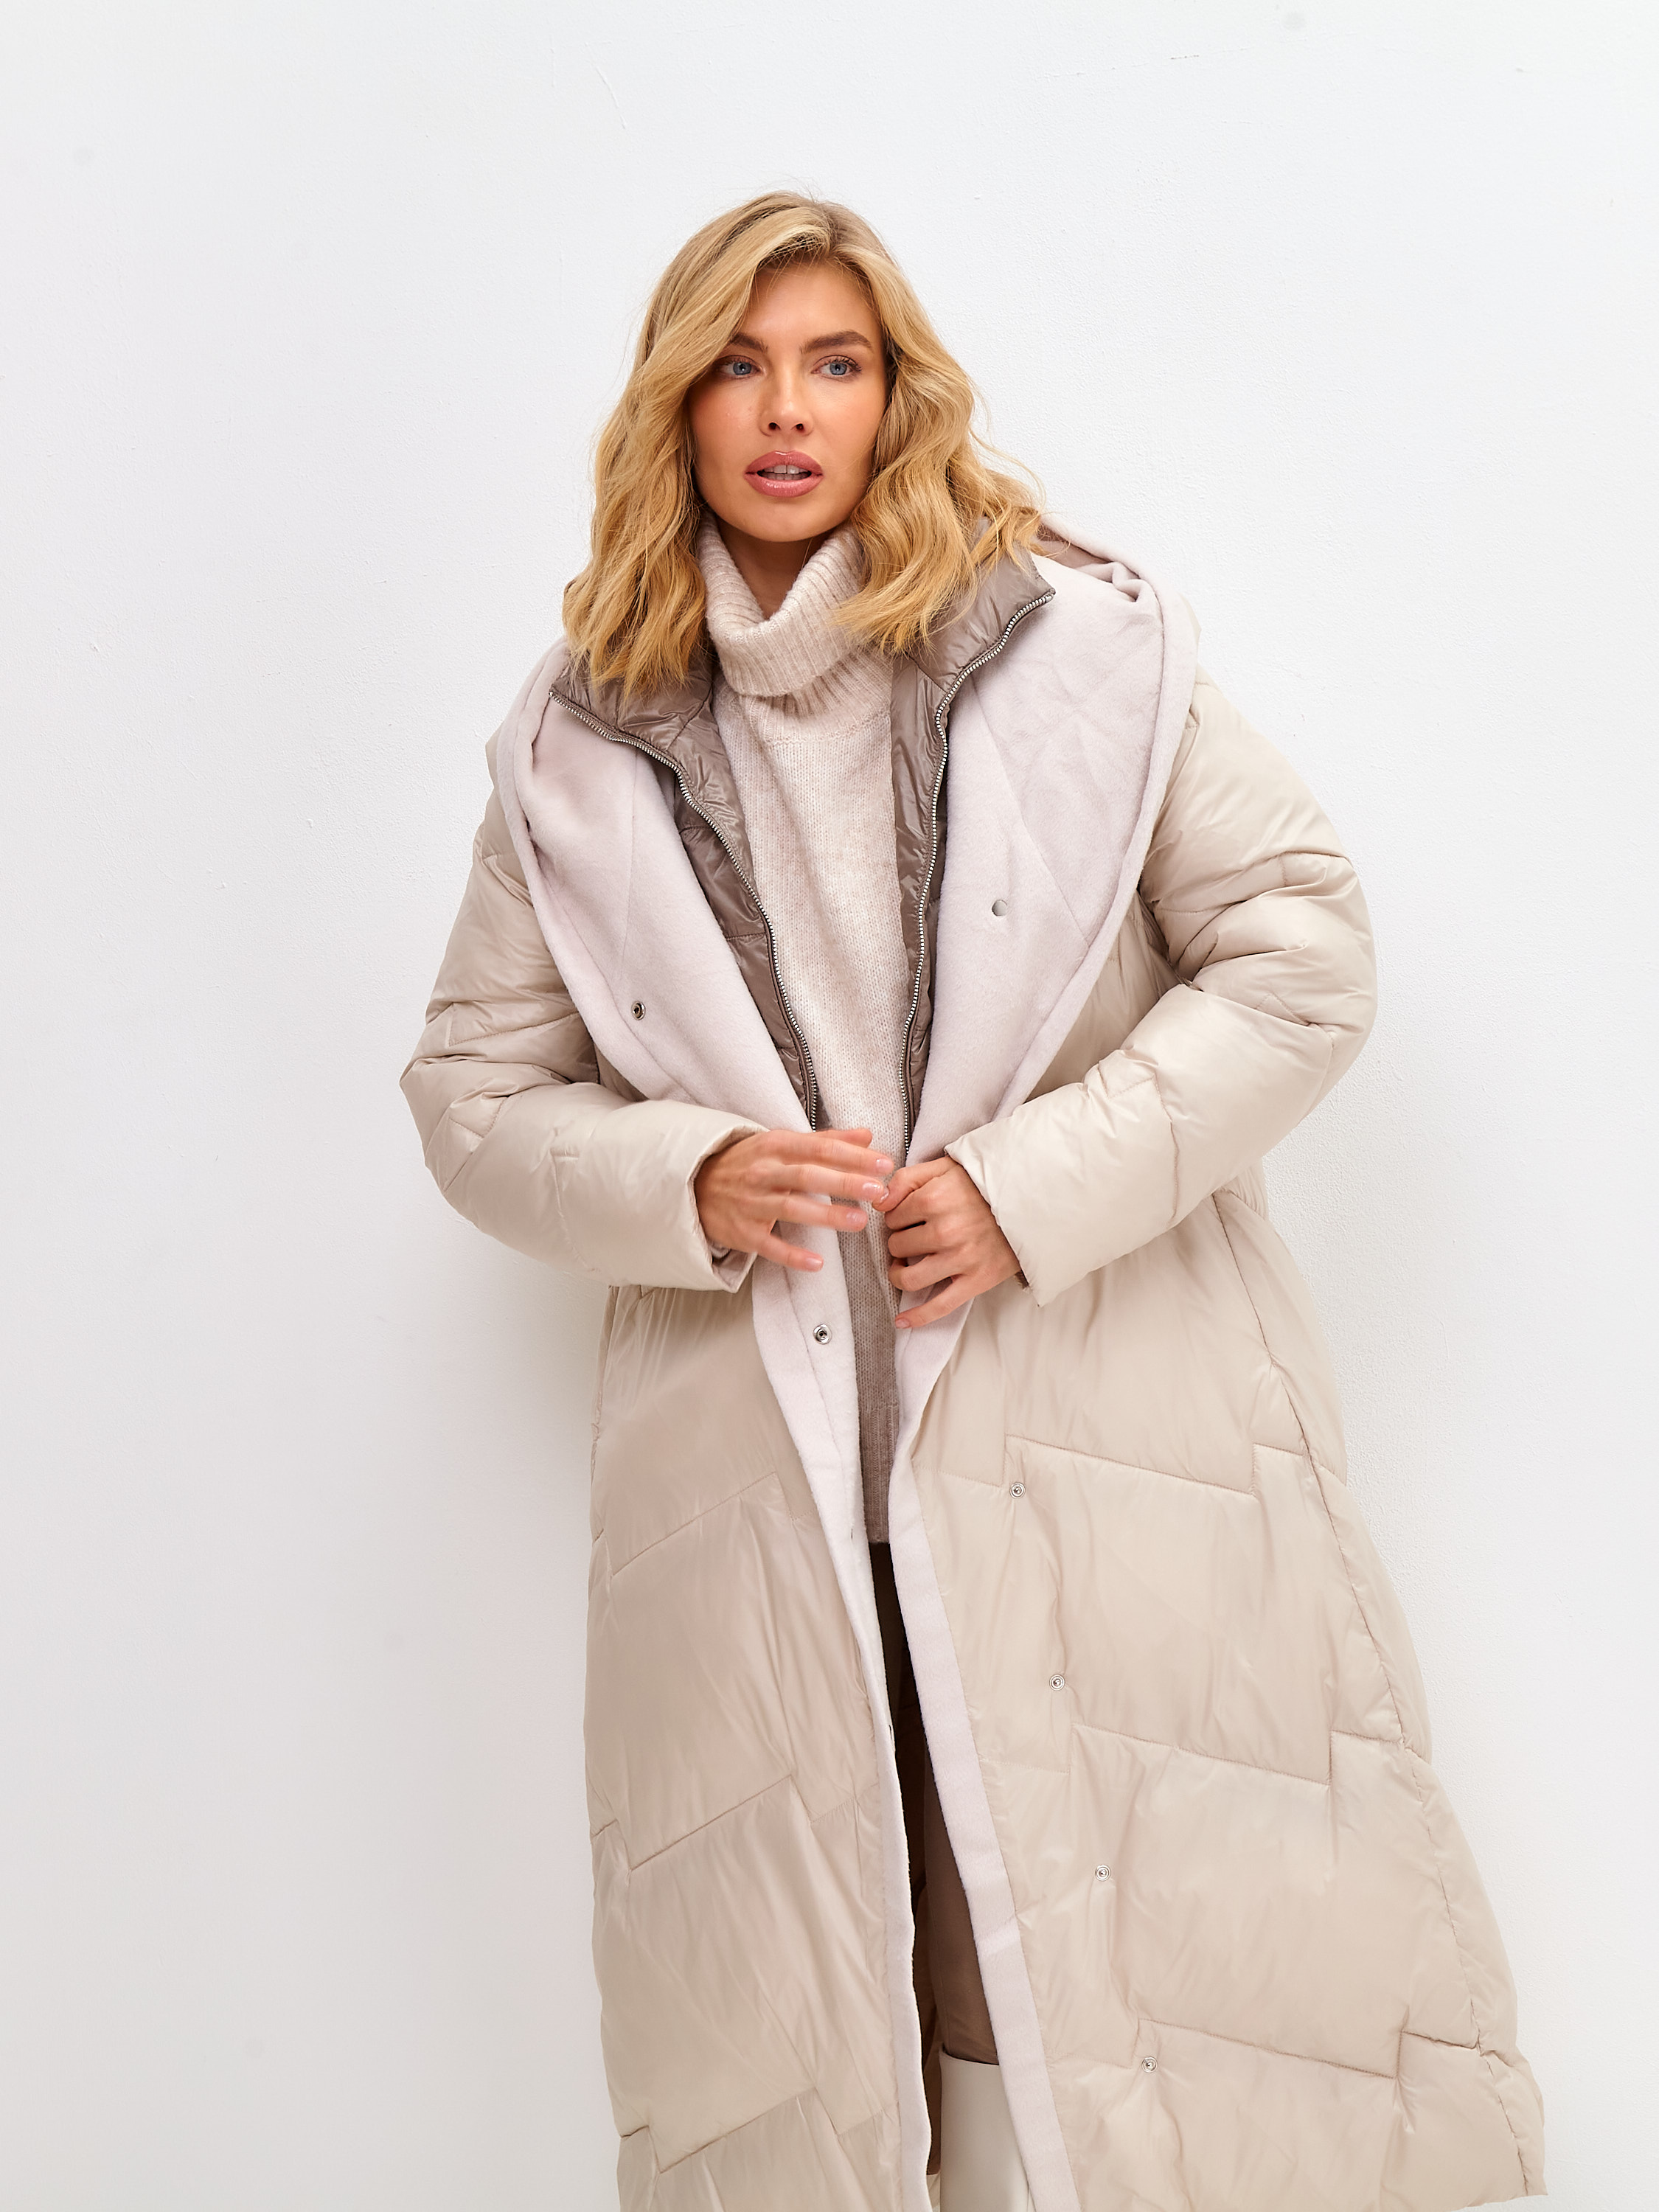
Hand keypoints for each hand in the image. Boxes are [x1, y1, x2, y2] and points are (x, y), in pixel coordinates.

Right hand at [695, 1127, 893, 1272]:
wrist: (695, 1184)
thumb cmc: (749, 1162)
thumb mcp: (782, 1143)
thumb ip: (826, 1140)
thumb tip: (867, 1136)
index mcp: (775, 1146)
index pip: (820, 1148)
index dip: (853, 1156)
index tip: (884, 1164)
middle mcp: (763, 1172)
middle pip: (808, 1175)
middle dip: (845, 1182)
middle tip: (878, 1191)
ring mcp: (751, 1203)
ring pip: (791, 1208)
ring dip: (826, 1215)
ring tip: (859, 1221)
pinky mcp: (742, 1232)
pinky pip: (769, 1245)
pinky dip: (791, 1255)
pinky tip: (817, 1263)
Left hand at [875, 1155, 1020, 1326]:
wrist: (1029, 1201)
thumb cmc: (983, 1184)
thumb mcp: (944, 1168)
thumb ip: (906, 1179)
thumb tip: (878, 1203)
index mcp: (933, 1199)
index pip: (892, 1218)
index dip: (897, 1218)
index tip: (910, 1217)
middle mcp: (944, 1230)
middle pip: (897, 1247)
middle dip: (901, 1242)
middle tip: (915, 1237)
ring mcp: (960, 1258)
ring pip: (909, 1278)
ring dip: (900, 1274)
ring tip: (904, 1267)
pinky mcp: (976, 1280)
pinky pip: (939, 1306)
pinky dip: (918, 1317)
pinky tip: (901, 1321)